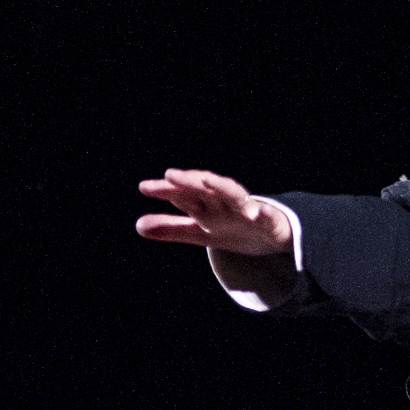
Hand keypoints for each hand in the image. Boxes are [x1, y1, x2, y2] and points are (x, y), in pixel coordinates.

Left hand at [136, 169, 292, 255]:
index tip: (145, 187)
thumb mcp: (199, 232)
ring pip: (232, 193)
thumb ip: (170, 229)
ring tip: (207, 181)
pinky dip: (258, 211)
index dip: (165, 190)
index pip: (182, 194)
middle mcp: (222, 202)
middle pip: (203, 188)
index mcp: (205, 205)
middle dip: (188, 181)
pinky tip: (253, 212)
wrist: (271, 234)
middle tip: (170, 175)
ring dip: (221, 186)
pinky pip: (263, 213)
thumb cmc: (233, 228)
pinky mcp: (267, 218)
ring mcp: (245, 208)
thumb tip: (138, 225)